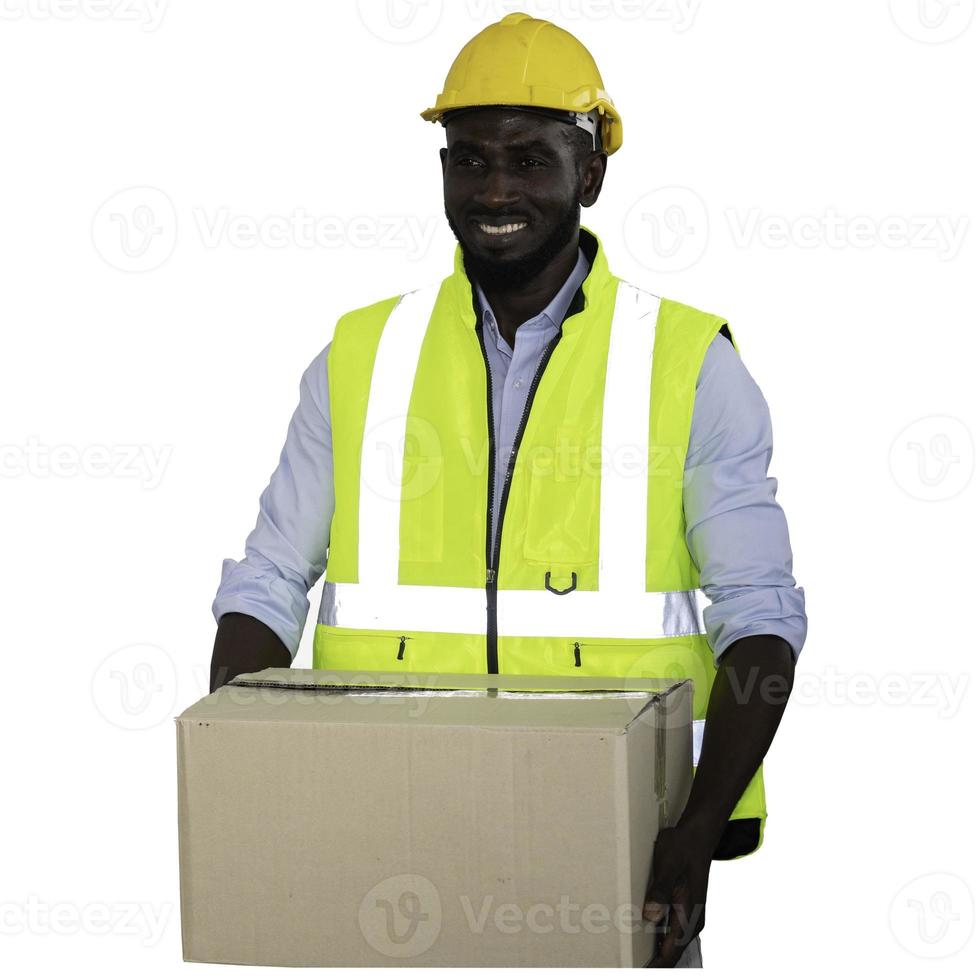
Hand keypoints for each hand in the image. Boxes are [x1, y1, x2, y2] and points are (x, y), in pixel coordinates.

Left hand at [643, 821, 714, 966]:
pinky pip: (671, 933)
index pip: (671, 952)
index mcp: (690, 914)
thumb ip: (660, 891)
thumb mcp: (668, 865)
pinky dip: (659, 939)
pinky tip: (644, 938)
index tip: (635, 969)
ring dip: (655, 952)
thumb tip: (651, 916)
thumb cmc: (683, 848)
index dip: (655, 965)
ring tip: (634, 955)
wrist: (698, 834)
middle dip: (652, 962)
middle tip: (628, 962)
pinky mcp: (684, 909)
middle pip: (672, 953)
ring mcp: (689, 915)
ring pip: (672, 944)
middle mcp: (692, 920)